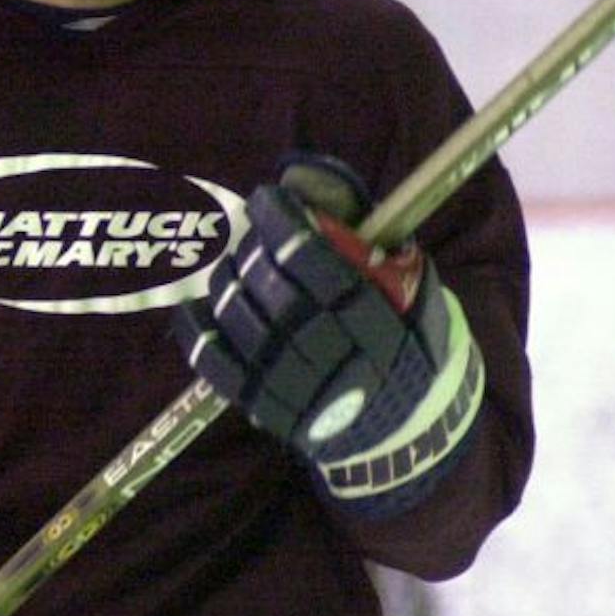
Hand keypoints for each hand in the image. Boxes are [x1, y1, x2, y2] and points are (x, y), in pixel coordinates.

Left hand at [173, 155, 484, 516]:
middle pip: (269, 284)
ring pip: (237, 315)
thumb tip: (316, 185)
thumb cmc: (410, 346)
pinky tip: (202, 305)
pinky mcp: (261, 406)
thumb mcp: (415, 291)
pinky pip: (212, 359)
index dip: (281, 221)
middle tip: (256, 234)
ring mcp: (291, 384)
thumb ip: (376, 241)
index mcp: (374, 322)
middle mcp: (329, 354)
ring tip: (239, 266)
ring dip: (229, 278)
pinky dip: (199, 326)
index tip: (268, 198)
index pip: (312, 259)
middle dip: (255, 246)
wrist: (403, 430)